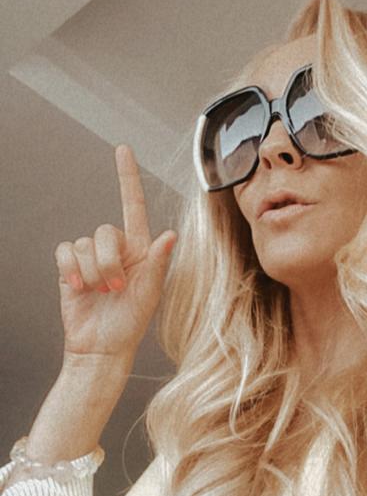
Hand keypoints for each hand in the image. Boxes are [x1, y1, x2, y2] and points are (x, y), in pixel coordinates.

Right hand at [54, 145, 176, 364]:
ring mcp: (91, 257)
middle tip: (115, 289)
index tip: (122, 149)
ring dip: (92, 272)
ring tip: (99, 294)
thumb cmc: (130, 323)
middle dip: (108, 263)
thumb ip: (159, 263)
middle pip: (105, 231)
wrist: (101, 346)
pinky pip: (65, 251)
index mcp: (140, 248)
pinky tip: (78, 288)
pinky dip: (71, 269)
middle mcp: (115, 247)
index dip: (127, 176)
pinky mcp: (68, 266)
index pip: (133, 204)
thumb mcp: (150, 294)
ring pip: (85, 243)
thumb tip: (171, 235)